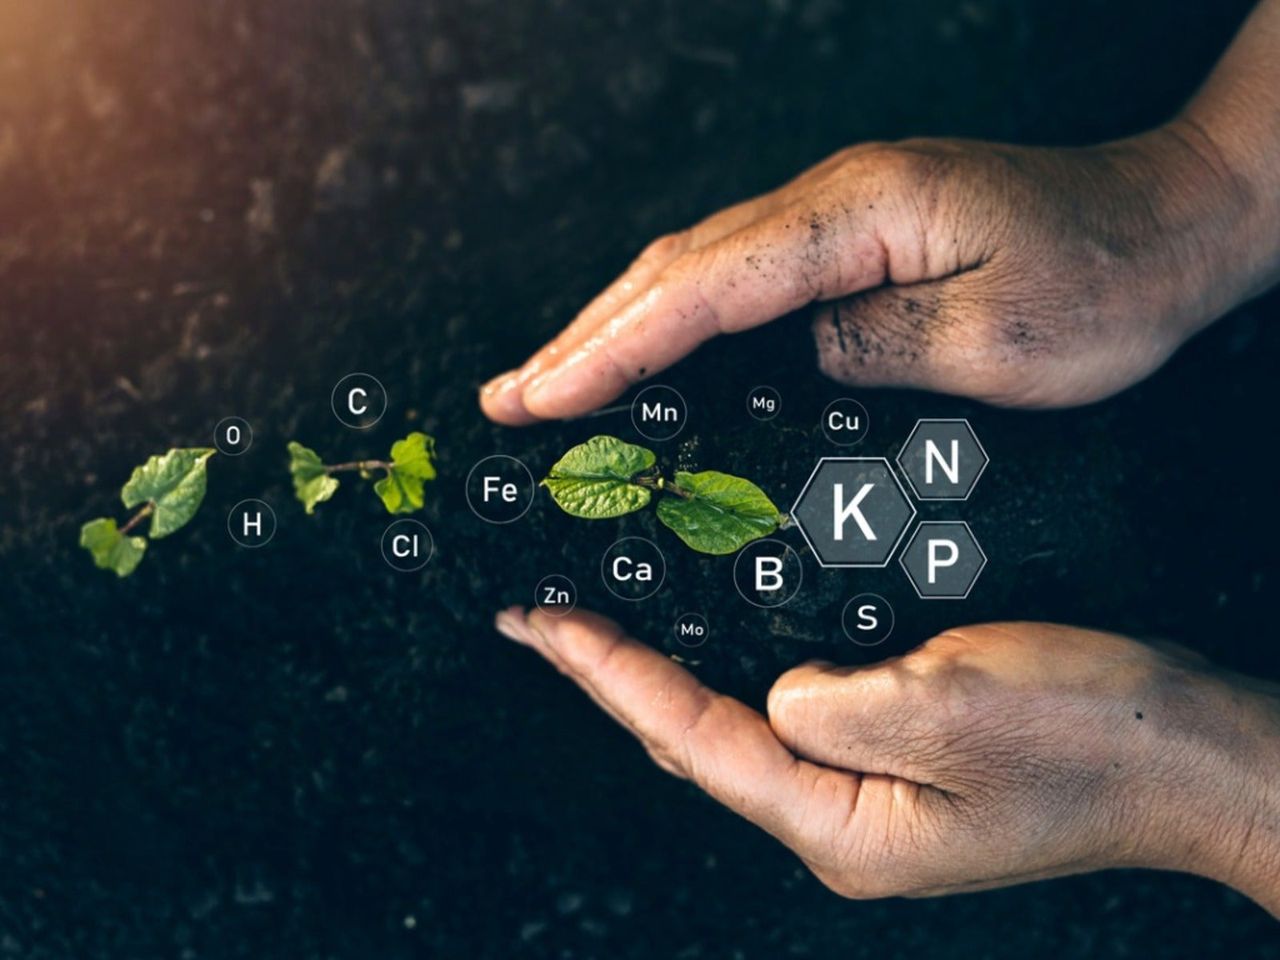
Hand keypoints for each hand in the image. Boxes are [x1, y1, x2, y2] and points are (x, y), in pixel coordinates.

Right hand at [480, 120, 1262, 421]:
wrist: (1169, 223)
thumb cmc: (1105, 280)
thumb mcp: (1000, 341)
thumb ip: (873, 350)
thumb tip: (787, 364)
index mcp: (859, 215)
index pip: (706, 288)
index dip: (616, 348)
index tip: (547, 400)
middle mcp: (832, 201)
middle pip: (675, 268)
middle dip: (583, 337)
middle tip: (508, 401)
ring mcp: (837, 214)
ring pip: (695, 268)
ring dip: (613, 326)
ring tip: (547, 384)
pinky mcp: (849, 239)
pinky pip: (734, 279)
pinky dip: (671, 319)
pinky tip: (643, 355)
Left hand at [495, 606, 1279, 913]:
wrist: (1186, 752)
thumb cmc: (1088, 739)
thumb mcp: (948, 707)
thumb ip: (829, 702)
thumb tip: (772, 692)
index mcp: (839, 823)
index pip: (690, 736)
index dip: (607, 673)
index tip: (538, 623)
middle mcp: (838, 819)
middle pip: (694, 737)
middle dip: (616, 672)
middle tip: (545, 614)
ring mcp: (866, 792)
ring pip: (734, 724)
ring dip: (667, 666)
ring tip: (599, 617)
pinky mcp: (895, 757)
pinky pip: (789, 707)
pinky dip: (734, 663)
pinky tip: (712, 627)